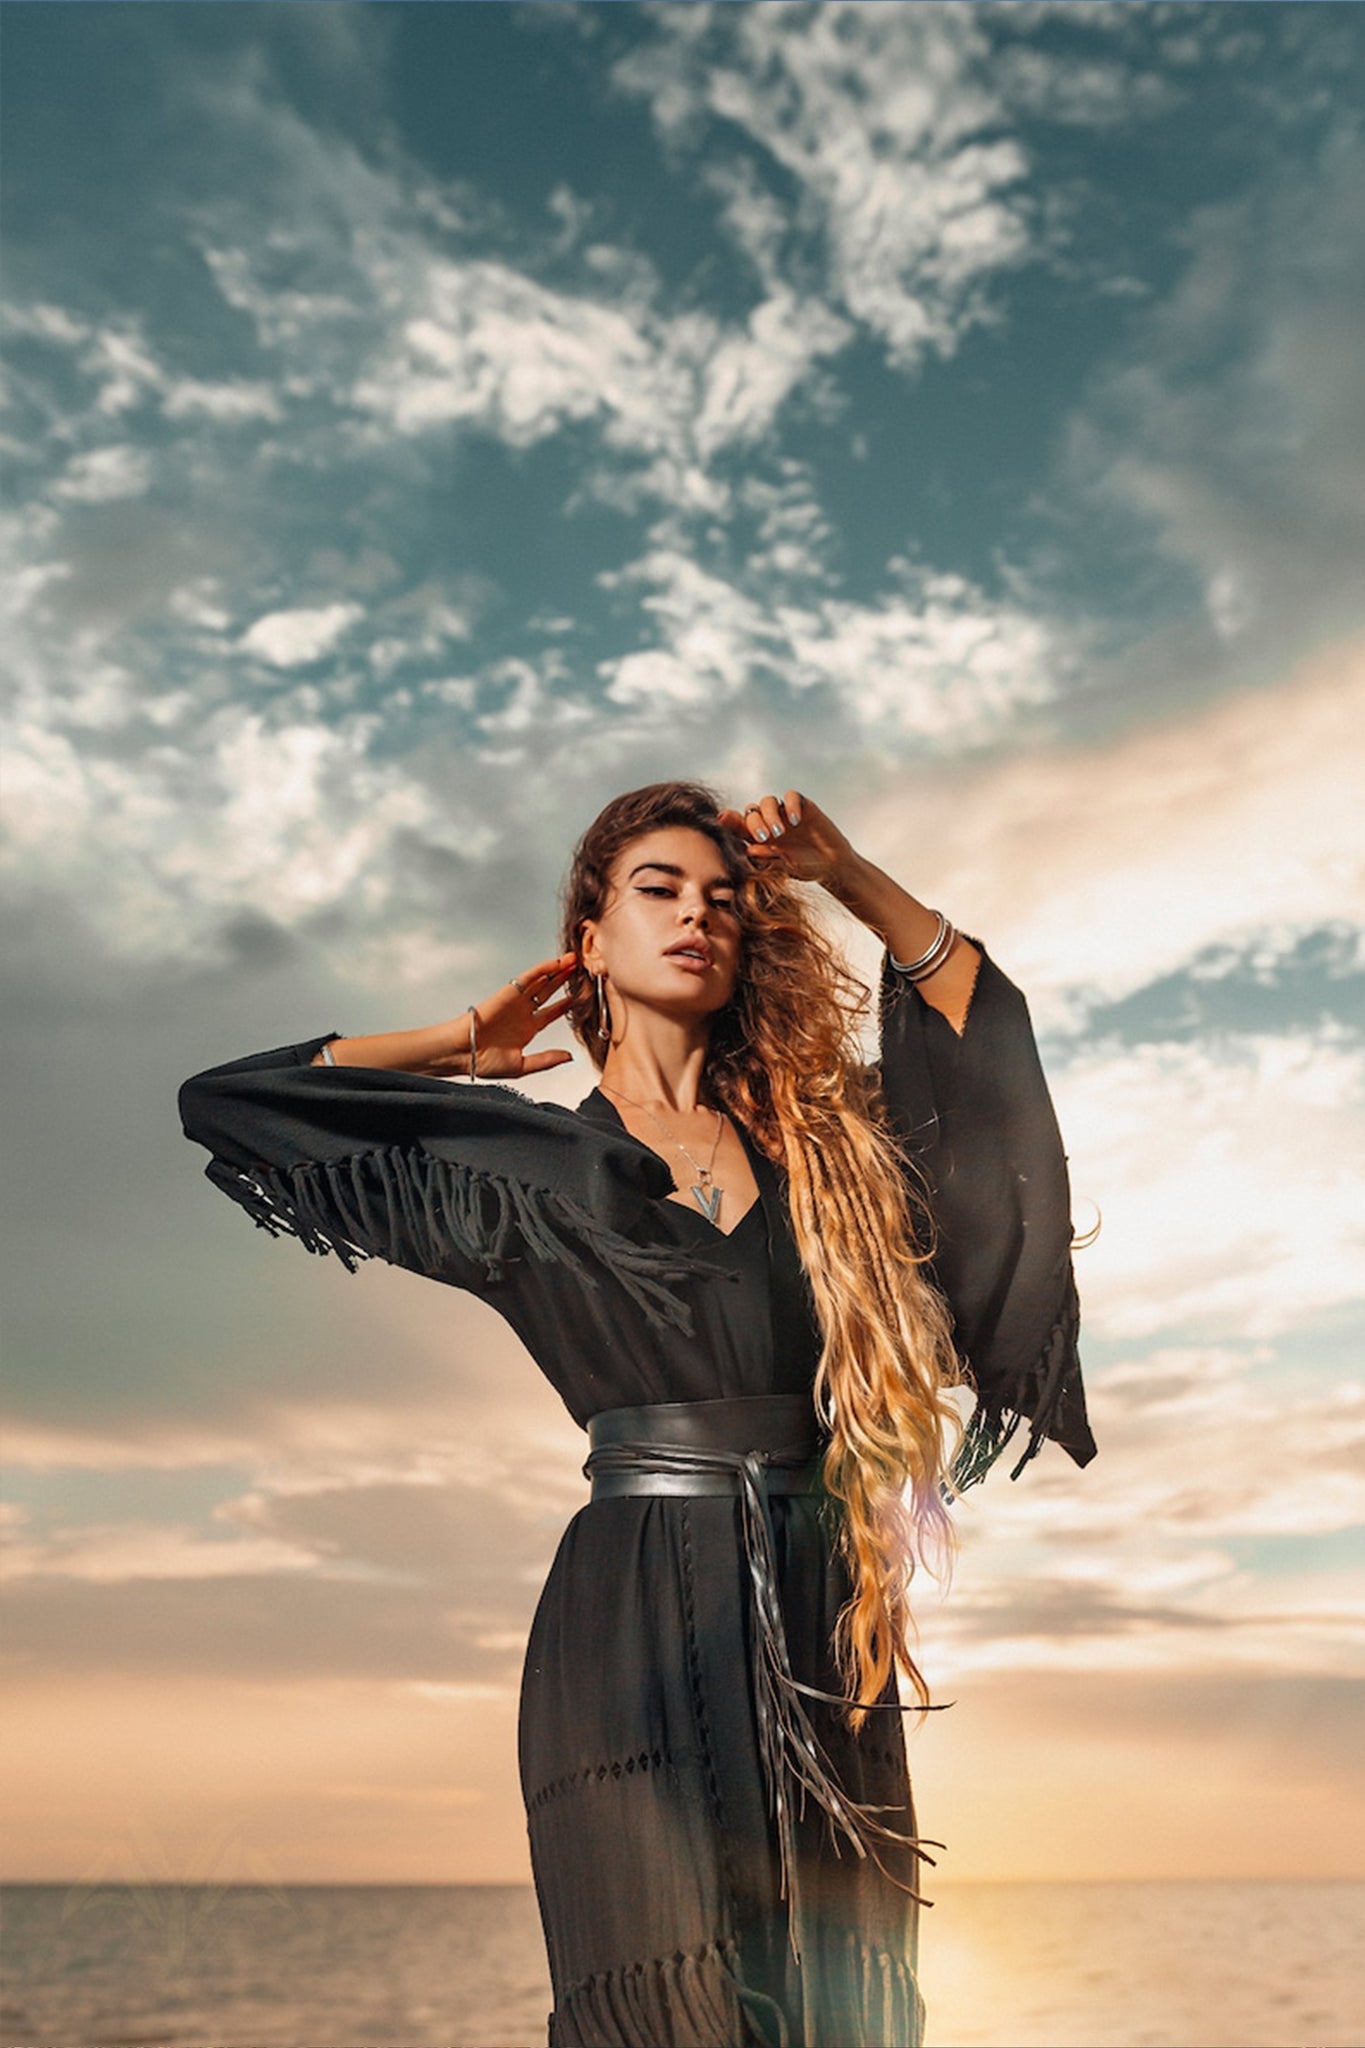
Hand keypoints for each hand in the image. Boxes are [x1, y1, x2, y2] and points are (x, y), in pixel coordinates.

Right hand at [465, 951, 578, 1078]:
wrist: (462, 1054)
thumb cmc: (484, 1062)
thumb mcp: (522, 1066)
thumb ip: (546, 1060)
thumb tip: (569, 1056)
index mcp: (527, 1029)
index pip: (552, 1012)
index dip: (568, 1004)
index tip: (583, 995)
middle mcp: (523, 1013)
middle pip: (548, 992)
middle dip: (564, 980)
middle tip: (582, 969)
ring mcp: (516, 1002)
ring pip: (540, 982)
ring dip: (556, 970)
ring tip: (573, 959)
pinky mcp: (507, 994)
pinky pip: (527, 978)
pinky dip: (541, 970)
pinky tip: (555, 963)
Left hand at [718, 790, 854, 888]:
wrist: (832, 864)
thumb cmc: (804, 869)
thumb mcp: (784, 867)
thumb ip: (768, 859)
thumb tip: (749, 849)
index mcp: (757, 838)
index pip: (738, 825)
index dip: (729, 820)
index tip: (722, 819)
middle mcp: (768, 822)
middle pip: (751, 812)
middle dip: (754, 823)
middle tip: (764, 837)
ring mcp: (784, 812)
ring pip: (768, 801)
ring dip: (770, 814)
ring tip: (780, 832)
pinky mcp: (802, 806)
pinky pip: (791, 796)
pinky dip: (791, 805)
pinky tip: (795, 821)